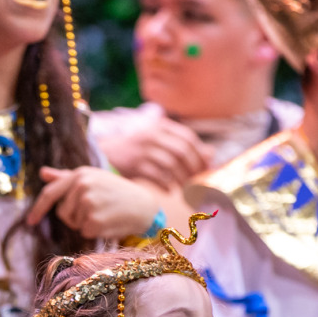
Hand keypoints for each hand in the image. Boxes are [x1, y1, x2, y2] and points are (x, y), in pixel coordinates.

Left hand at [26, 167, 162, 239]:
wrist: (144, 205)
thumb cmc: (117, 191)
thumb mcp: (92, 178)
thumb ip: (66, 177)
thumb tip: (42, 173)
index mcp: (79, 174)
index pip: (50, 193)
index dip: (38, 208)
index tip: (30, 222)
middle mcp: (81, 186)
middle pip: (62, 212)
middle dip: (74, 216)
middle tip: (96, 209)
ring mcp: (87, 204)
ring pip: (73, 223)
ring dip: (85, 223)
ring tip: (104, 213)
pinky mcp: (93, 221)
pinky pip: (84, 232)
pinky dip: (94, 231)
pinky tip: (108, 222)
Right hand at [96, 117, 211, 188]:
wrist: (105, 154)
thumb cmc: (137, 151)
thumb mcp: (159, 143)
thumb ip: (183, 146)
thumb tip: (211, 155)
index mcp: (160, 125)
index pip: (188, 137)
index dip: (200, 154)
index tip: (206, 168)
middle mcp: (152, 134)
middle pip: (182, 151)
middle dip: (193, 168)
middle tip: (195, 181)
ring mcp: (143, 149)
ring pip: (172, 165)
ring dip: (181, 180)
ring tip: (182, 188)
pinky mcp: (134, 164)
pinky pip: (158, 177)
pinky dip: (167, 186)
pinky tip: (168, 191)